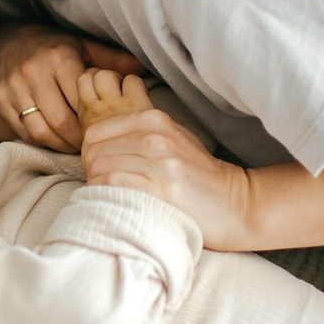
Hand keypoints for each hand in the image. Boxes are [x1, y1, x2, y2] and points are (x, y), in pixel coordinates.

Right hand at [0, 23, 147, 152]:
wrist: (5, 39)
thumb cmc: (51, 45)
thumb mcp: (81, 45)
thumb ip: (110, 60)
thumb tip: (142, 68)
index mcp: (59, 57)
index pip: (82, 100)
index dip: (95, 120)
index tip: (105, 129)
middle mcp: (34, 72)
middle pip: (62, 121)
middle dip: (79, 139)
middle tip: (92, 144)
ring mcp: (14, 88)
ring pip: (41, 130)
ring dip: (60, 145)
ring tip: (74, 146)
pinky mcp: (1, 101)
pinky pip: (24, 131)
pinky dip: (42, 141)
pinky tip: (55, 139)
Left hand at [79, 106, 255, 249]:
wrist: (234, 202)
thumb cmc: (196, 173)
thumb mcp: (171, 137)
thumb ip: (137, 131)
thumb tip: (94, 139)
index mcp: (154, 119)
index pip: (95, 132)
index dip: (89, 153)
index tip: (99, 170)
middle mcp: (155, 137)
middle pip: (93, 152)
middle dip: (90, 172)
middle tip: (102, 188)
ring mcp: (160, 163)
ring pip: (100, 168)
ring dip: (98, 187)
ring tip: (110, 197)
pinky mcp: (164, 190)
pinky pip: (114, 186)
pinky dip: (108, 197)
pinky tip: (119, 204)